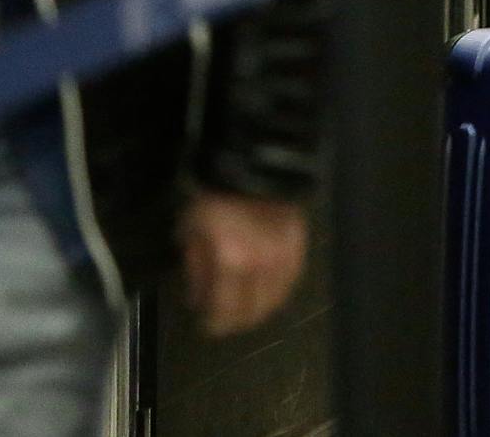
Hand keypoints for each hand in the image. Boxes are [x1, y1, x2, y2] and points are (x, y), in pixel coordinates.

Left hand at [182, 191, 309, 337]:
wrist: (253, 165)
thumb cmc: (215, 196)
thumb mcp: (190, 229)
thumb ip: (195, 265)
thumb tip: (198, 293)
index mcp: (230, 264)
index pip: (222, 313)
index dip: (211, 323)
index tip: (203, 323)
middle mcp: (260, 270)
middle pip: (250, 315)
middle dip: (233, 321)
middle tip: (222, 318)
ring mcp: (283, 262)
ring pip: (273, 304)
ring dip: (256, 311)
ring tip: (242, 307)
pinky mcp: (299, 251)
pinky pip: (289, 285)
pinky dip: (275, 293)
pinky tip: (264, 290)